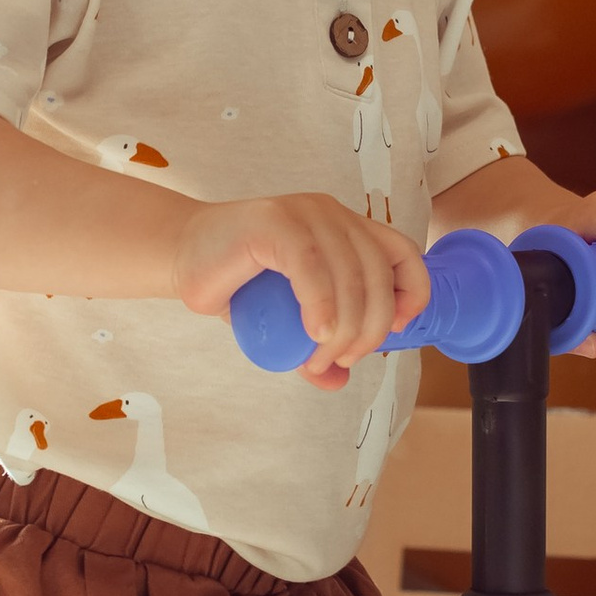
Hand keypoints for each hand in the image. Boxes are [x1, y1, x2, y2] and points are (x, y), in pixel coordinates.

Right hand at [173, 192, 431, 388]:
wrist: (183, 259)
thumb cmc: (238, 288)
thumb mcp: (285, 324)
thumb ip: (315, 347)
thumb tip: (338, 381)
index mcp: (347, 229)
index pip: (403, 254)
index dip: (412, 293)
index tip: (395, 331)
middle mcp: (333, 215)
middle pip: (378, 275)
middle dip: (370, 328)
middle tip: (343, 359)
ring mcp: (306, 214)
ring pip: (350, 275)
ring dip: (345, 328)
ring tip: (319, 358)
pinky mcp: (277, 222)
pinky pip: (313, 267)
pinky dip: (321, 306)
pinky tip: (315, 334)